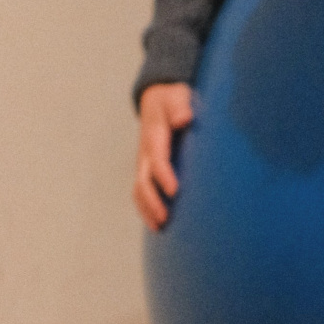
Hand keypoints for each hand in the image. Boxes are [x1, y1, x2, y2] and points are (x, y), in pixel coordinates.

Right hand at [133, 81, 193, 227]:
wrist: (157, 98)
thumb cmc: (172, 99)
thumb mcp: (177, 96)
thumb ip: (180, 106)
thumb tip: (184, 118)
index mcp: (154, 136)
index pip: (157, 159)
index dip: (164, 175)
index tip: (174, 191)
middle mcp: (146, 152)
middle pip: (143, 181)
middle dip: (152, 201)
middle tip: (165, 219)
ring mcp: (144, 162)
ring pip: (139, 190)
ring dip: (146, 209)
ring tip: (159, 228)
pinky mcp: (147, 170)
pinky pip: (142, 191)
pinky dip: (146, 208)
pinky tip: (158, 224)